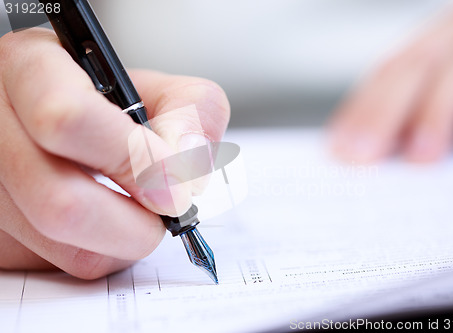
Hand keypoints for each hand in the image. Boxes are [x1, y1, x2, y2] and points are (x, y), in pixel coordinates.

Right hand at [0, 28, 229, 278]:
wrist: (63, 117)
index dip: (134, 162)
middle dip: (134, 225)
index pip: (68, 118)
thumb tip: (187, 163)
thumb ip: (194, 113)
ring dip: (119, 242)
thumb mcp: (160, 89)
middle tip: (164, 213)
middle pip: (59, 203)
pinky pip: (51, 262)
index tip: (175, 190)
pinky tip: (103, 218)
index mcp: (30, 68)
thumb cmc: (112, 105)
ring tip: (135, 209)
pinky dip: (96, 250)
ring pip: (58, 244)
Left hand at [328, 4, 452, 161]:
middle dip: (384, 114)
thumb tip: (364, 152)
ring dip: (438, 114)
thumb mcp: (447, 90)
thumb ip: (413, 109)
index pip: (386, 75)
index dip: (361, 112)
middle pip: (413, 68)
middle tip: (363, 156)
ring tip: (421, 157)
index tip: (339, 151)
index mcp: (433, 43)